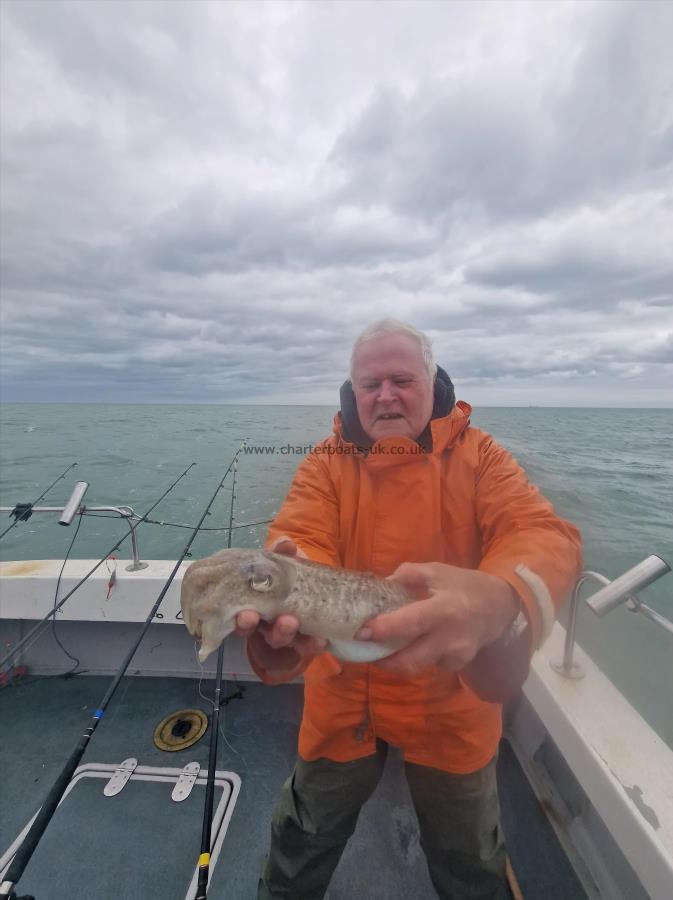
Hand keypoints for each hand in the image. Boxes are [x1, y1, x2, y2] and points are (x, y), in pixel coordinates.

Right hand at [235, 536, 326, 672]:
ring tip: (290, 622)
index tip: (245, 615)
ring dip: (282, 632)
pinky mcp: (304, 643)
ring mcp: (283, 634)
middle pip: (253, 630)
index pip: (241, 617)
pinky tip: (320, 638)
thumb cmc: (290, 578)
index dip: (242, 620)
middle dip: (252, 625)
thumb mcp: (285, 564)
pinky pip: (307, 647)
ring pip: (278, 639)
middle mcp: (263, 624)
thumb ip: (282, 554)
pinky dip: (313, 643)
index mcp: (253, 605)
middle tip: (253, 618)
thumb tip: (284, 541)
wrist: (316, 594)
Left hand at [355, 562, 518, 675]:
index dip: (385, 629)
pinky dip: (416, 656)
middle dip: (384, 660)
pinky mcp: (458, 664)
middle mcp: (451, 637)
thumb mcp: (436, 571)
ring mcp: (457, 655)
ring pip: (418, 665)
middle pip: (411, 659)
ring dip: (397, 660)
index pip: (411, 623)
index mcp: (445, 608)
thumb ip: (408, 575)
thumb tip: (381, 584)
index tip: (362, 632)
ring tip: (382, 649)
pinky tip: (412, 645)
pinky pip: (430, 664)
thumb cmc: (464, 585)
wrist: (500, 606)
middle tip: (365, 650)